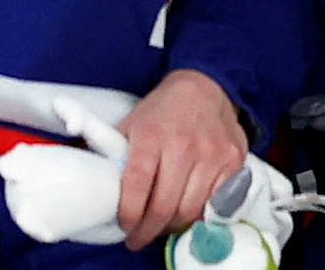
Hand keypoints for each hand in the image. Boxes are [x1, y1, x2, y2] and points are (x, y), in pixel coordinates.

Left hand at [112, 70, 247, 248]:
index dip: (128, 214)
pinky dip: (200, 213)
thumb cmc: (163, 111)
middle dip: (147, 230)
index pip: (137, 185)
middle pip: (164, 205)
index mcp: (152, 135)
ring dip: (173, 225)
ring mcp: (212, 153)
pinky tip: (187, 208)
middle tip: (139, 237)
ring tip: (162, 224)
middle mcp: (184, 144)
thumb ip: (114, 153)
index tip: (124, 225)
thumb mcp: (131, 124)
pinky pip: (215, 202)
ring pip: (190, 209)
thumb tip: (91, 179)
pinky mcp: (233, 160)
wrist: (206, 87)